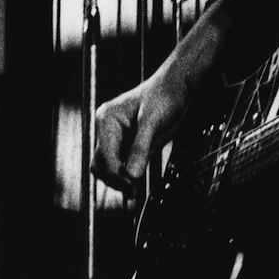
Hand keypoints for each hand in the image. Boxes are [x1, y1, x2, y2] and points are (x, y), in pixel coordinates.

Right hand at [93, 67, 194, 194]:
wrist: (177, 87)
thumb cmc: (164, 97)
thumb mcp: (153, 122)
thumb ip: (141, 147)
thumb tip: (131, 175)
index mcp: (107, 120)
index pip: (105, 157)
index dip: (116, 175)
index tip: (132, 186)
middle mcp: (107, 129)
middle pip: (101, 165)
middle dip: (114, 180)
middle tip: (133, 192)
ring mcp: (116, 137)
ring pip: (108, 168)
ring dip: (119, 180)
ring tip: (135, 191)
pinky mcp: (127, 143)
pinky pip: (121, 165)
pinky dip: (126, 176)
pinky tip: (136, 183)